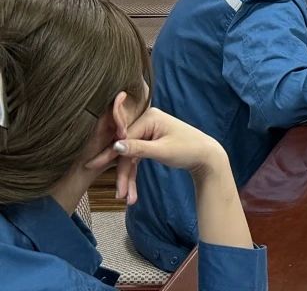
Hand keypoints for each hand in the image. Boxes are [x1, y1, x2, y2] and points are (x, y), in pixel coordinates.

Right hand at [85, 107, 225, 205]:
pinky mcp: (151, 140)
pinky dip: (134, 173)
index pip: (125, 139)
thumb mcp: (161, 150)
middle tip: (120, 195)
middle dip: (123, 174)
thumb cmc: (188, 150)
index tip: (91, 166)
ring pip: (131, 156)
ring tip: (127, 198)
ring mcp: (149, 131)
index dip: (110, 156)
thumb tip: (115, 145)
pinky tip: (131, 190)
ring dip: (128, 177)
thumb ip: (137, 148)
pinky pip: (137, 157)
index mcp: (150, 117)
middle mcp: (148, 120)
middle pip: (126, 149)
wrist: (207, 156)